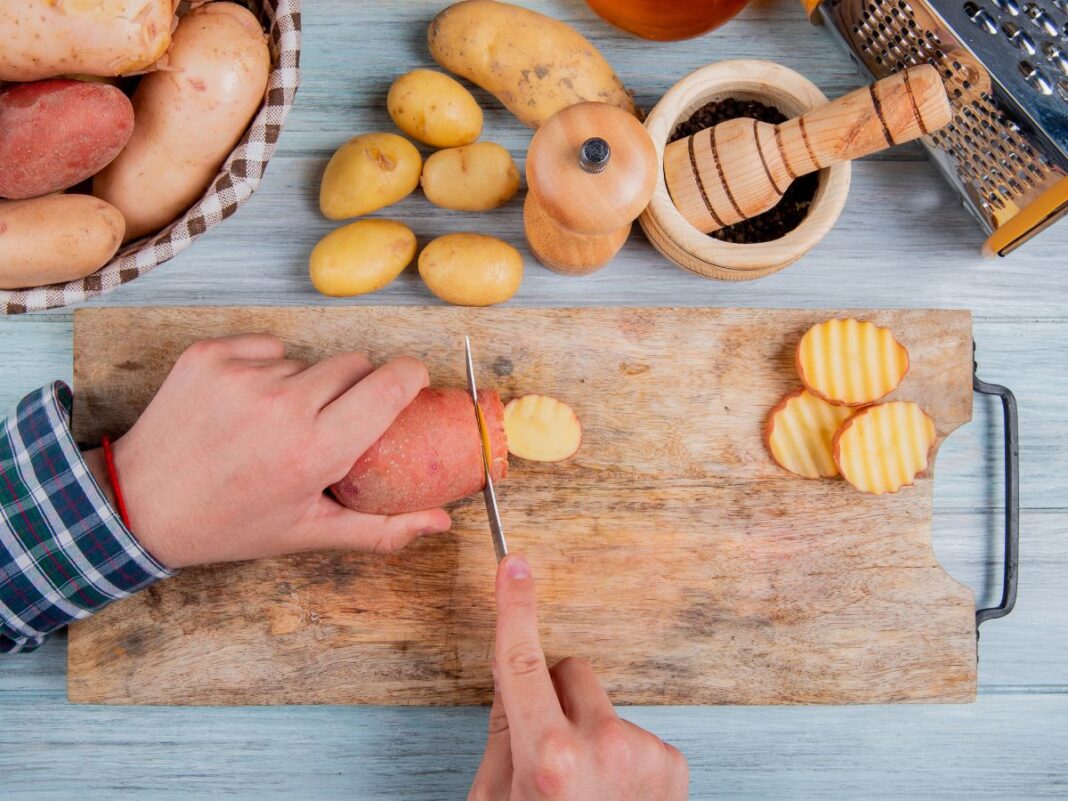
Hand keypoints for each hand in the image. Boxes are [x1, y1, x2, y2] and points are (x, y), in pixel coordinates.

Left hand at [82, 334, 450, 568]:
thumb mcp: (308, 532)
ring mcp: (243, 376)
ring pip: (308, 360)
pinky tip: (244, 404)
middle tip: (328, 421)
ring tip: (272, 423)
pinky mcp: (211, 355)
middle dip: (353, 387)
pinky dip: (264, 368)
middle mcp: (282, 406)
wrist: (139, 504)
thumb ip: (382, 529)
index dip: (409, 376)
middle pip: (353, 364)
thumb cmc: (230, 523)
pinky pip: (267, 347)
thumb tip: (441, 523)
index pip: (390, 384)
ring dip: (304, 384)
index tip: (408, 383)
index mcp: (315, 451)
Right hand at [469, 555, 688, 799]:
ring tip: (586, 790)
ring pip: (602, 704)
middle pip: (570, 671)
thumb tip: (512, 677)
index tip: (514, 566)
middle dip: (555, 695)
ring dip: (590, 731)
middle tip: (547, 749)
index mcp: (548, 760)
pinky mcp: (673, 763)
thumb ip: (504, 734)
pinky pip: (633, 729)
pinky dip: (621, 753)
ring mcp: (644, 753)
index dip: (515, 608)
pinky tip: (614, 795)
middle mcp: (603, 748)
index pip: (522, 663)